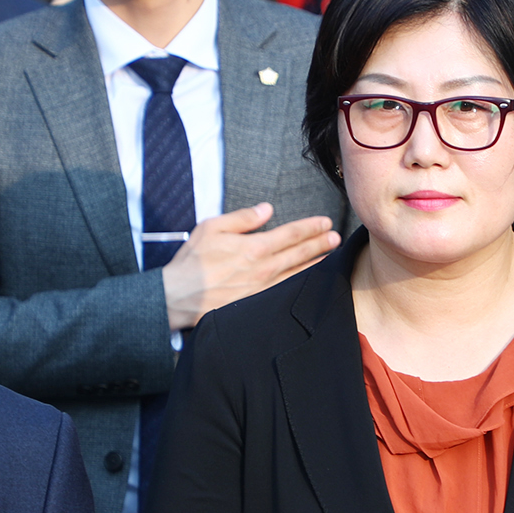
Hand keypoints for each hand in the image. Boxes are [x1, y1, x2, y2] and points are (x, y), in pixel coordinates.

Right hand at [161, 203, 340, 329]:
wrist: (178, 297)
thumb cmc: (192, 262)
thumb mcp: (212, 228)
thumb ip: (242, 218)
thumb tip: (266, 209)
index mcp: (254, 247)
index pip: (290, 234)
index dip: (310, 227)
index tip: (325, 222)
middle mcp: (263, 268)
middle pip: (299, 253)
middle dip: (320, 244)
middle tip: (335, 237)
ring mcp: (263, 288)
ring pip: (297, 273)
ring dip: (315, 263)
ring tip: (330, 255)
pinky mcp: (258, 303)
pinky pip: (286, 290)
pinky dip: (301, 283)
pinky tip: (309, 279)